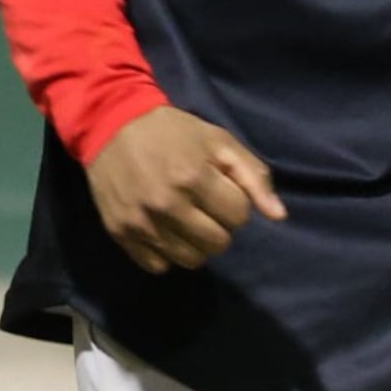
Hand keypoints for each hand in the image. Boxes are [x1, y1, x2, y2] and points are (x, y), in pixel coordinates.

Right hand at [85, 106, 286, 274]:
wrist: (112, 124)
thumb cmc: (172, 131)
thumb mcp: (218, 140)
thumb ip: (253, 175)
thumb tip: (279, 216)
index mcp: (193, 176)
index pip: (239, 216)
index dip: (235, 203)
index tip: (221, 189)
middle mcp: (167, 204)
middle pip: (217, 243)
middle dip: (220, 226)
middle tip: (205, 206)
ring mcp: (142, 222)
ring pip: (191, 260)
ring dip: (196, 243)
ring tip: (187, 220)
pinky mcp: (121, 234)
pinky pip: (159, 266)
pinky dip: (167, 252)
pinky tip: (164, 229)